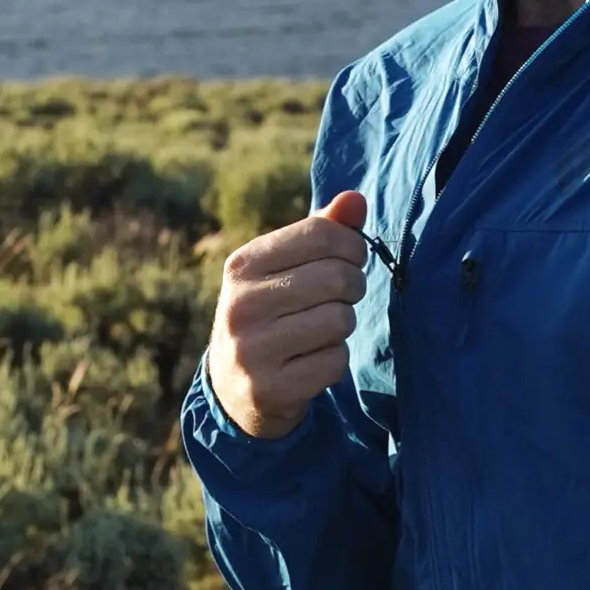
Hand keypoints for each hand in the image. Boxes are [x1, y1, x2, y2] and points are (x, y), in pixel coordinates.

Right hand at [206, 190, 370, 439]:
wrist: (233, 388)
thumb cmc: (271, 311)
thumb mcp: (284, 267)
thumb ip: (321, 230)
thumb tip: (356, 200)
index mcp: (242, 265)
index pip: (319, 234)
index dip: (352, 244)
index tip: (353, 258)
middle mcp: (241, 305)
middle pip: (337, 277)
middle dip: (353, 286)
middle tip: (341, 297)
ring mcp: (251, 350)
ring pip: (340, 320)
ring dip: (343, 325)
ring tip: (321, 330)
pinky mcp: (269, 389)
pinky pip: (335, 361)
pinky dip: (335, 360)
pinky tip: (311, 361)